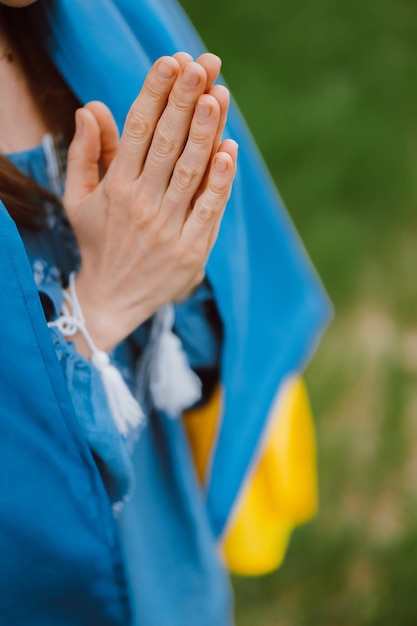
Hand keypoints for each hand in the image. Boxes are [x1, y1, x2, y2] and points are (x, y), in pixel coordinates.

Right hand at [63, 54, 237, 354]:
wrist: (111, 299)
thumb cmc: (98, 242)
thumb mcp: (79, 199)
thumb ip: (87, 153)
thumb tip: (90, 107)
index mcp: (116, 187)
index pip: (137, 130)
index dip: (154, 94)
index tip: (169, 63)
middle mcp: (142, 203)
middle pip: (167, 144)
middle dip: (183, 102)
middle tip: (200, 67)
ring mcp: (168, 227)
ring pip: (189, 172)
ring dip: (205, 134)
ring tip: (217, 97)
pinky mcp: (191, 249)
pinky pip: (209, 209)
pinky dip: (220, 181)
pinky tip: (229, 151)